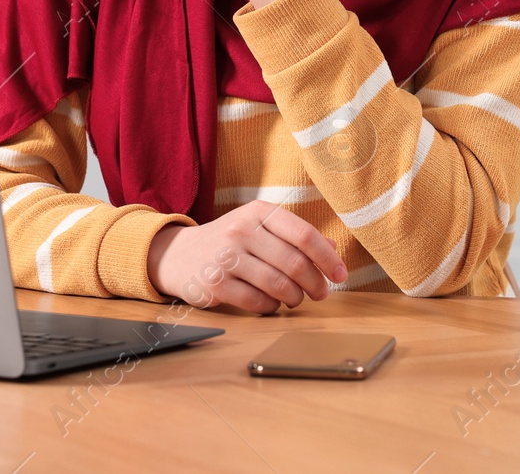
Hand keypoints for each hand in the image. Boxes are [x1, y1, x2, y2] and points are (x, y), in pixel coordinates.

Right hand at [146, 201, 348, 313]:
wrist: (178, 255)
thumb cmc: (229, 242)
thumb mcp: (259, 228)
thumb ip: (294, 236)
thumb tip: (333, 249)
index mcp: (257, 212)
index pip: (304, 234)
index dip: (327, 258)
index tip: (341, 274)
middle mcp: (241, 230)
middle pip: (295, 263)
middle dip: (316, 284)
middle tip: (320, 293)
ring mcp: (227, 257)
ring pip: (279, 285)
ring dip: (295, 298)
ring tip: (295, 299)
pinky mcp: (216, 283)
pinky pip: (258, 301)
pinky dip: (272, 306)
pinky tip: (271, 303)